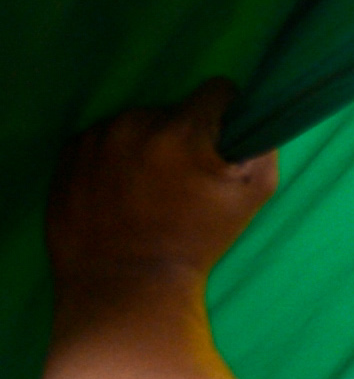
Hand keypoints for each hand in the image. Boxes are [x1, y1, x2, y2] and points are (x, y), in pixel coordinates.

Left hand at [45, 86, 276, 306]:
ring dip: (143, 144)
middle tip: (181, 177)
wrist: (125, 288)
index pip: (215, 91)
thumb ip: (263, 148)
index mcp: (180, 131)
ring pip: (131, 124)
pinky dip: (110, 157)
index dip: (225, 114)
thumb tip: (255, 120)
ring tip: (146, 187)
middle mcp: (131, 126)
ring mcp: (93, 142)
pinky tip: (117, 191)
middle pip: (169, 110)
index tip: (221, 143)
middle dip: (180, 134)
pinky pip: (96, 141)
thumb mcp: (252, 197)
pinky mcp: (65, 160)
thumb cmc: (195, 243)